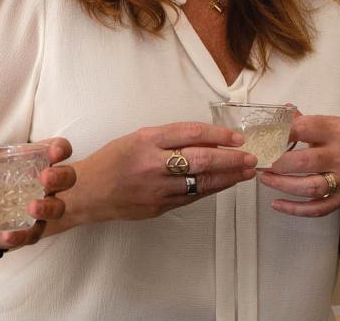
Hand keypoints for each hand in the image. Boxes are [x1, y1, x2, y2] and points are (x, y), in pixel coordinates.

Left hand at [0, 137, 75, 251]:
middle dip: (60, 176)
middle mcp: (45, 184)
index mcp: (36, 161)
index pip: (59, 150)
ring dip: (47, 207)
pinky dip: (21, 236)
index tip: (53, 150)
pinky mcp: (31, 231)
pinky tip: (8, 236)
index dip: (60, 149)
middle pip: (67, 177)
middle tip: (45, 177)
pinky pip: (32, 235)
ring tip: (31, 207)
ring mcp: (41, 209)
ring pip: (57, 208)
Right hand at [72, 122, 256, 223]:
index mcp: (145, 140)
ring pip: (201, 181)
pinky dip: (211, 188)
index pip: (190, 133)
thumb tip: (205, 140)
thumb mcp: (135, 139)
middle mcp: (153, 164)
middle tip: (251, 156)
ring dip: (229, 177)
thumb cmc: (111, 161)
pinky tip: (224, 183)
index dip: (218, 134)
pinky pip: (192, 196)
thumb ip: (167, 139)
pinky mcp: (160, 207)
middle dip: (231, 158)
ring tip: (246, 172)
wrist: (88, 192)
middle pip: (202, 158)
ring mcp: (157, 188)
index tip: (237, 136)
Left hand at [260, 114, 339, 216]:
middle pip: (303, 162)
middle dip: (276, 163)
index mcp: (337, 132)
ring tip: (264, 178)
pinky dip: (295, 209)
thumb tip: (281, 111)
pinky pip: (316, 208)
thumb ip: (306, 122)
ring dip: (282, 184)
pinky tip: (276, 204)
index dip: (278, 133)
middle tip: (260, 162)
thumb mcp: (333, 126)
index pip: (303, 130)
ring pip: (309, 186)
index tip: (261, 137)